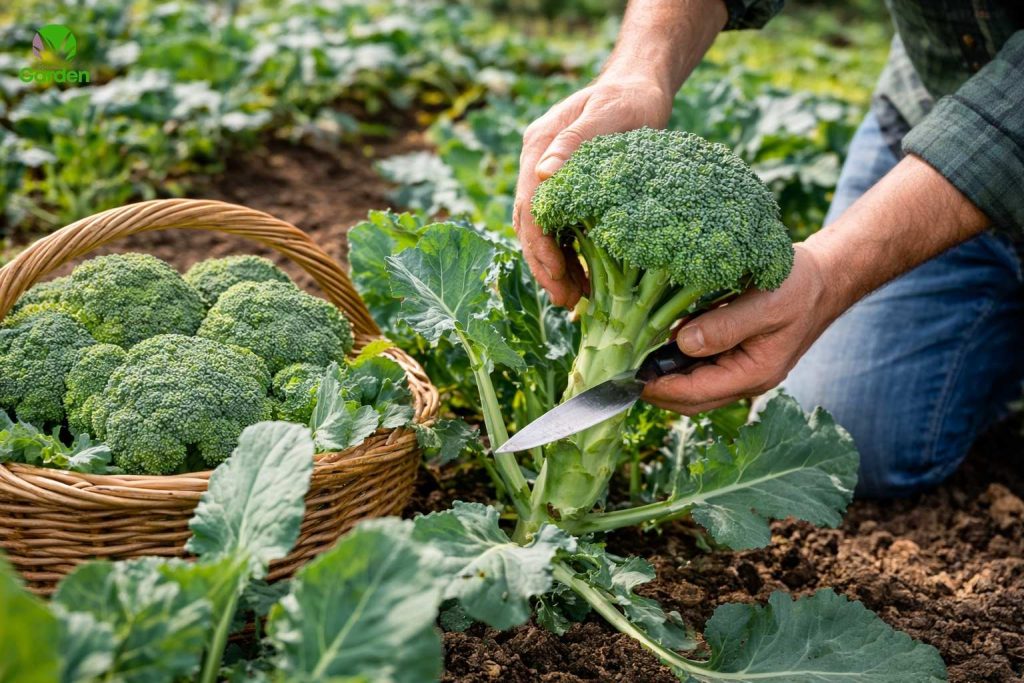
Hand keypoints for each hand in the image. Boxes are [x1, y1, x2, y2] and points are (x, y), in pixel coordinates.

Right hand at [514, 76, 672, 306]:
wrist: (640, 85)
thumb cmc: (630, 97)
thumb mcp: (608, 114)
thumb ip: (575, 143)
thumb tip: (543, 174)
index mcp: (538, 147)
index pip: (529, 206)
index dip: (540, 246)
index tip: (557, 277)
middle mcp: (536, 164)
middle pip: (529, 225)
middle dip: (545, 266)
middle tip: (566, 301)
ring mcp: (548, 177)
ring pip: (541, 231)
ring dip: (554, 266)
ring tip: (575, 300)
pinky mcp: (566, 189)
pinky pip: (559, 228)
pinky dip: (569, 255)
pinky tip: (586, 279)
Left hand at [642, 245, 842, 413]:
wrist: (824, 278)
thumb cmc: (799, 287)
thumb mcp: (764, 303)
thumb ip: (724, 326)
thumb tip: (682, 343)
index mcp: (753, 374)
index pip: (696, 393)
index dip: (660, 389)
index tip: (627, 378)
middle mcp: (743, 379)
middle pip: (689, 398)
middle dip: (655, 388)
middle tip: (620, 371)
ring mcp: (738, 368)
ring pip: (691, 382)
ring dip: (664, 372)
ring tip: (631, 354)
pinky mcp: (732, 353)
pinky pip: (698, 362)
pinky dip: (676, 355)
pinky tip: (656, 336)